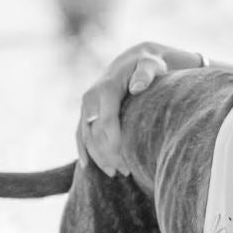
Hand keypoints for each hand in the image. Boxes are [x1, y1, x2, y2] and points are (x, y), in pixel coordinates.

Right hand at [77, 42, 205, 174]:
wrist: (134, 59)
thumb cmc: (148, 64)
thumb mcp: (151, 66)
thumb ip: (145, 74)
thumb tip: (137, 87)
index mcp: (107, 89)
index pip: (106, 122)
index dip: (113, 144)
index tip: (126, 162)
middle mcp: (92, 98)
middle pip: (95, 133)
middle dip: (108, 155)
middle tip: (126, 171)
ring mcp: (86, 106)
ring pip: (86, 136)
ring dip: (98, 157)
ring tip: (115, 173)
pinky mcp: (86, 112)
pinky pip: (80, 133)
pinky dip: (83, 150)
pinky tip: (87, 166)